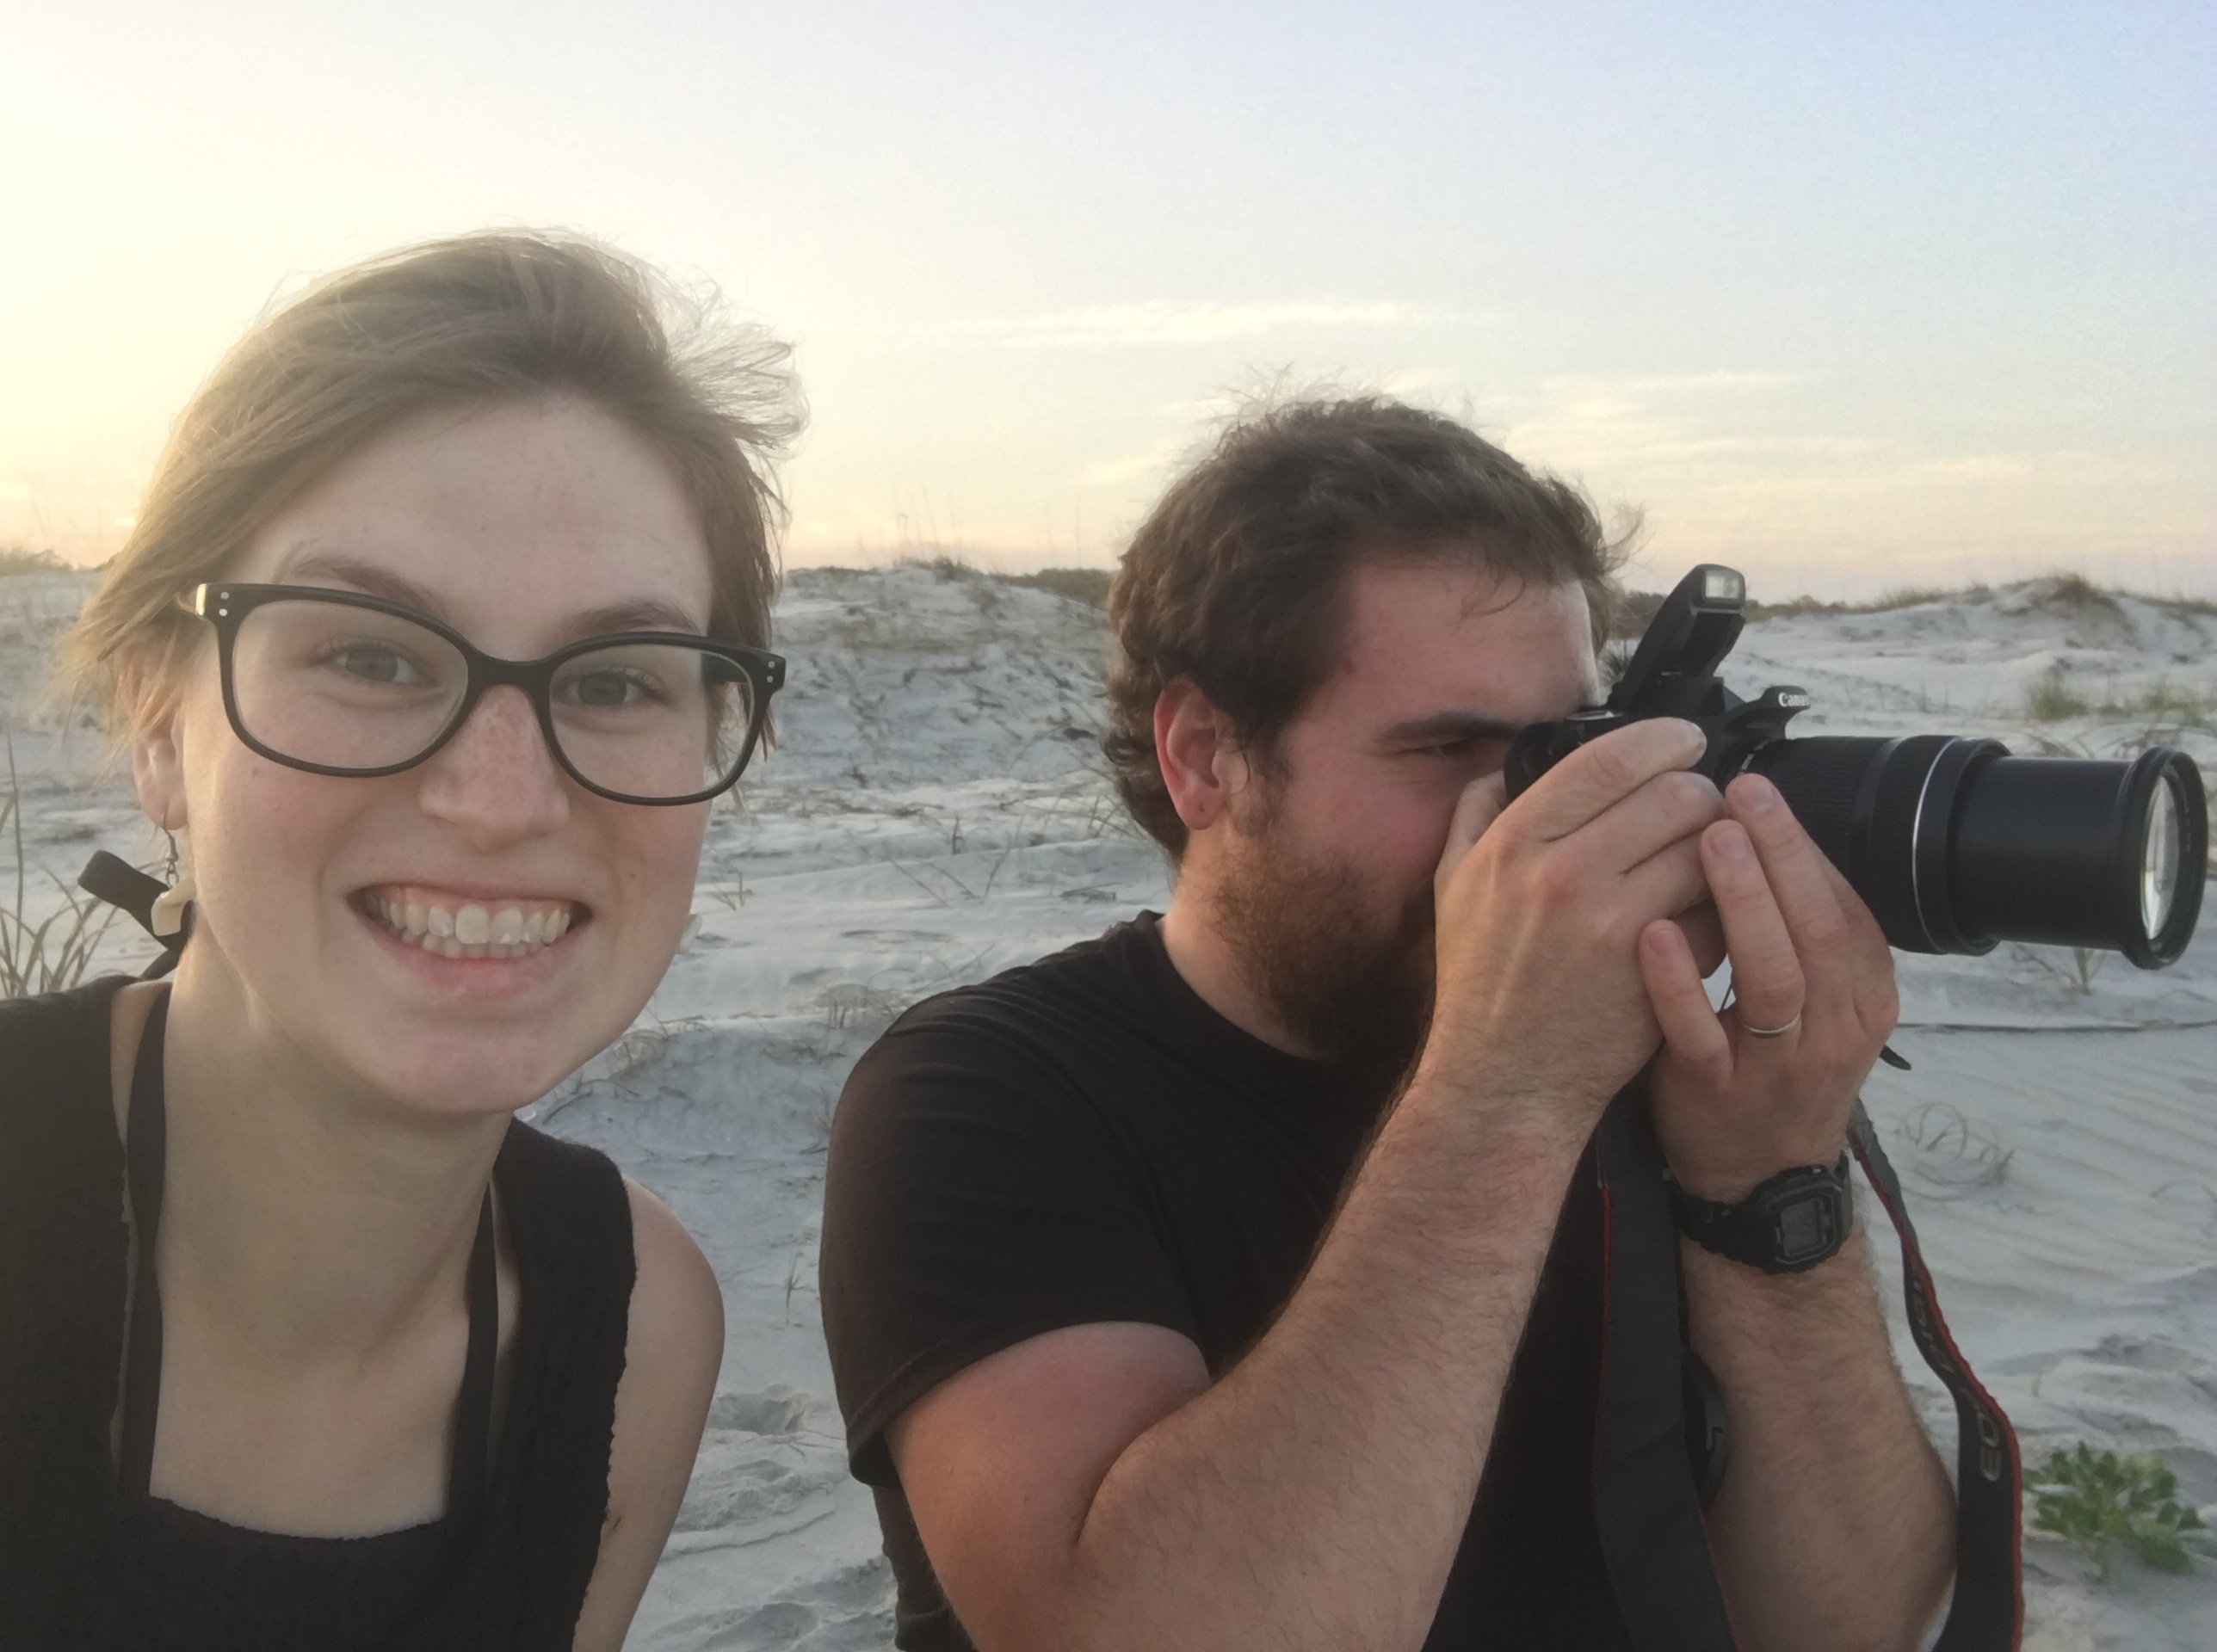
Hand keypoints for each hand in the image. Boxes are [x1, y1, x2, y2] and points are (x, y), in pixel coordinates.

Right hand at [1419, 718, 1724, 1145]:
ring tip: (1711, 862)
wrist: (1504, 1079)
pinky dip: (1723, 908)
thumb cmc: (1481, 982)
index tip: (1686, 741)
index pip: (1608, 760)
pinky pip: (1717, 911)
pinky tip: (1705, 917)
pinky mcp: (1656, 969)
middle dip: (1702, 795)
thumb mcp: (1452, 888)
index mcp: (1514, 844)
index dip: (1663, 739)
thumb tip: (1506, 763)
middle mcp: (1561, 874)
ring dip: (1722, 850)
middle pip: (1674, 795)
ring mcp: (1612, 923)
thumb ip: (1475, 815)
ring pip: (1707, 850)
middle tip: (1703, 810)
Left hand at [1640, 774, 1899, 1201]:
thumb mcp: (1812, 996)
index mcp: (1861, 993)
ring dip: (1744, 903)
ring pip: (1775, 978)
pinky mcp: (1719, 1093)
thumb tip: (1762, 828)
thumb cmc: (1771, 1060)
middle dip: (1781, 855)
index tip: (1758, 790)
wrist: (1755, 1172)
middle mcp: (1834, 1027)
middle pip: (1817, 929)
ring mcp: (1779, 1065)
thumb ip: (1798, 927)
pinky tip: (1652, 932)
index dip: (1803, 847)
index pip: (1842, 905)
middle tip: (1739, 793)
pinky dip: (1679, 984)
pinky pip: (1701, 1035)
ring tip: (1709, 840)